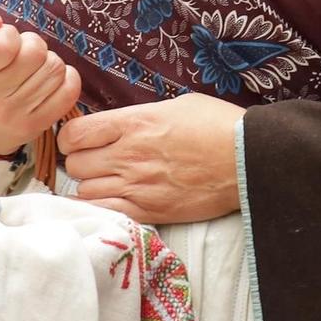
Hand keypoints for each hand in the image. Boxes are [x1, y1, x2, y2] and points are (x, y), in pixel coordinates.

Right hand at [0, 7, 80, 158]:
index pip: (4, 44)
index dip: (8, 34)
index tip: (1, 41)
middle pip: (36, 52)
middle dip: (32, 45)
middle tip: (18, 55)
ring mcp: (11, 115)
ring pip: (55, 67)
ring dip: (47, 61)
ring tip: (30, 70)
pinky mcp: (36, 125)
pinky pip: (70, 88)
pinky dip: (65, 78)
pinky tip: (46, 81)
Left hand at [59, 94, 246, 224]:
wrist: (248, 158)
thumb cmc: (218, 125)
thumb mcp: (176, 105)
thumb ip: (141, 116)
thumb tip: (121, 126)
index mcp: (134, 122)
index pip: (75, 134)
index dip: (72, 138)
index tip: (81, 140)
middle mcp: (129, 154)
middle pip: (76, 165)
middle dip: (81, 163)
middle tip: (96, 162)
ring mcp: (138, 185)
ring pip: (85, 192)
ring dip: (92, 187)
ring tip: (108, 183)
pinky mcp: (150, 210)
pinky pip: (106, 214)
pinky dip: (102, 209)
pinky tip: (112, 202)